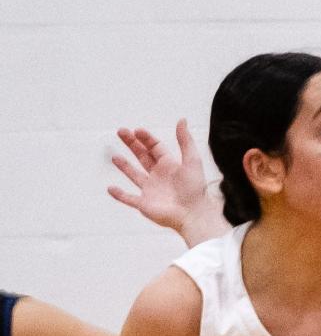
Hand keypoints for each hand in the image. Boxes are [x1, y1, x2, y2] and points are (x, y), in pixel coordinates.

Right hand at [108, 118, 209, 234]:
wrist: (193, 215)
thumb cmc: (195, 190)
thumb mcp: (192, 160)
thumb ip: (185, 141)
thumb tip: (182, 120)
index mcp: (170, 165)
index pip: (155, 147)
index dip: (146, 138)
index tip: (137, 130)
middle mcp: (159, 177)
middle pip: (142, 156)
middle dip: (132, 144)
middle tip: (121, 132)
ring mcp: (151, 191)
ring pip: (134, 175)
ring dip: (125, 166)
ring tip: (115, 156)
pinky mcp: (144, 204)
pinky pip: (129, 199)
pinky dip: (119, 195)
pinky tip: (110, 189)